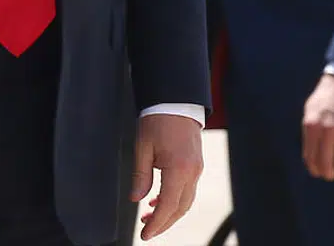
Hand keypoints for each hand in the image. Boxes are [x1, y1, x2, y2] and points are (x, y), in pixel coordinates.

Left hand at [130, 113, 202, 239]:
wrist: (176, 101)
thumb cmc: (157, 120)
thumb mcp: (142, 147)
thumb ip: (140, 175)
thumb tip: (136, 198)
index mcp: (178, 169)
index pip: (168, 206)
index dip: (157, 223)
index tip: (146, 234)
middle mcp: (192, 173)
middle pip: (180, 208)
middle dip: (163, 222)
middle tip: (146, 229)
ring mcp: (197, 169)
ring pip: (185, 201)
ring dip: (169, 212)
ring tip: (149, 216)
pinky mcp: (196, 165)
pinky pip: (187, 190)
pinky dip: (175, 199)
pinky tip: (159, 199)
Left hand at [303, 72, 333, 180]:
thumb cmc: (328, 96)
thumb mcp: (311, 110)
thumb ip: (310, 131)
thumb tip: (311, 157)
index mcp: (312, 125)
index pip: (311, 158)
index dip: (315, 169)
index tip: (319, 173)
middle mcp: (328, 130)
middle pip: (327, 165)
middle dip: (329, 173)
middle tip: (333, 173)